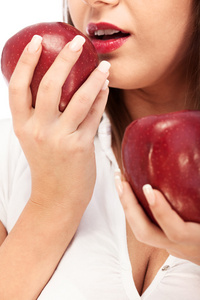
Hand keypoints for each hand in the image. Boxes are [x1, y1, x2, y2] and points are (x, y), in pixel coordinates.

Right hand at [9, 34, 109, 219]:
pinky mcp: (80, 147)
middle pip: (49, 85)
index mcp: (23, 126)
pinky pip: (94, 115)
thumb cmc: (47, 165)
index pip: (18, 87)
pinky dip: (101, 98)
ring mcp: (60, 139)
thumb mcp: (34, 138)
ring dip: (94, 78)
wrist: (57, 197)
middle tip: (77, 43)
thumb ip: (38, 114)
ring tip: (103, 66)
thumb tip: (58, 84)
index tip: (36, 42)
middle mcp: (39, 130)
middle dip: (65, 59)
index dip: (26, 62)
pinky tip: (105, 88)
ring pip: (79, 98)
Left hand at [115, 173, 199, 264]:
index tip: (149, 189)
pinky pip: (144, 224)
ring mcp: (170, 245)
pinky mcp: (166, 240)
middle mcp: (180, 245)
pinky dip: (134, 207)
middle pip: (146, 234)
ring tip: (120, 180)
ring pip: (141, 231)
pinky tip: (130, 189)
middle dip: (129, 207)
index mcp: (196, 239)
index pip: (176, 231)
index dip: (161, 212)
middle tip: (121, 181)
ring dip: (127, 205)